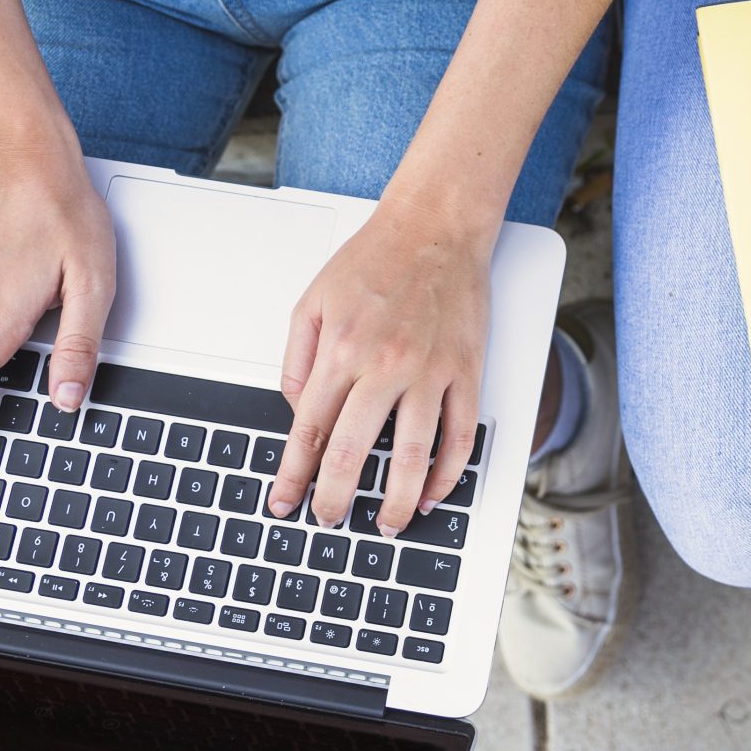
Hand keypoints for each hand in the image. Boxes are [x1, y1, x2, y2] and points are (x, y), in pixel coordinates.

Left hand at [269, 198, 491, 532]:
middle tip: (328, 521)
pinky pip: (462, 436)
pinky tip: (435, 492)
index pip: (308, 431)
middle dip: (335, 499)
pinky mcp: (466, 372)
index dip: (292, 476)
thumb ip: (297, 361)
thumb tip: (298, 412)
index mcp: (341, 350)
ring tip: (385, 524)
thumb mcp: (311, 303)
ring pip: (415, 457)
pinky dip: (450, 473)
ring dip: (398, 501)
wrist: (435, 226)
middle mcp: (384, 365)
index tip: (284, 503)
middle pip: (354, 453)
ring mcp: (430, 372)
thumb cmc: (374, 260)